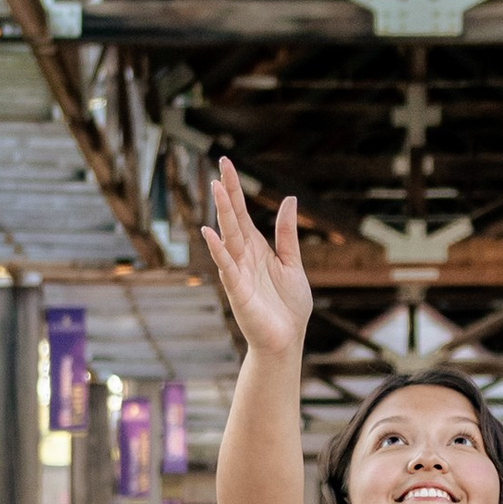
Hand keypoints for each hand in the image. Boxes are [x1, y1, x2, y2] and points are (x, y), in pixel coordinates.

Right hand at [202, 157, 310, 362]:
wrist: (287, 340)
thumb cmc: (289, 306)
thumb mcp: (293, 262)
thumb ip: (287, 233)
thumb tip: (288, 199)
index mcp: (257, 248)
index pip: (242, 212)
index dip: (235, 188)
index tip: (226, 163)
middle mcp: (243, 256)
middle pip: (233, 219)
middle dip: (227, 193)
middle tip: (221, 166)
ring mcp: (237, 272)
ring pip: (228, 237)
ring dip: (223, 214)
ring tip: (217, 188)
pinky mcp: (237, 291)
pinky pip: (226, 267)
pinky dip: (218, 250)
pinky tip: (209, 233)